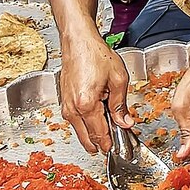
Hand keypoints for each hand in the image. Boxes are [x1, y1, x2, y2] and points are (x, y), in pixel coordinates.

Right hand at [59, 34, 132, 153]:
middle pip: (87, 139)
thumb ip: (121, 105)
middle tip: (116, 142)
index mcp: (87, 105)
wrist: (78, 42)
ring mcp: (66, 107)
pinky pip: (76, 122)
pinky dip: (86, 125)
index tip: (120, 147)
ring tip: (109, 128)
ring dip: (94, 134)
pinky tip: (98, 118)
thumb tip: (125, 123)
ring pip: (80, 132)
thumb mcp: (118, 79)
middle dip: (102, 143)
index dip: (111, 143)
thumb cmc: (94, 55)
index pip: (100, 134)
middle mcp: (72, 109)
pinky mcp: (64, 103)